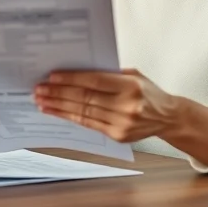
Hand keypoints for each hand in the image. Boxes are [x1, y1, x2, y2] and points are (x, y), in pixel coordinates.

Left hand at [33, 68, 180, 142]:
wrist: (168, 117)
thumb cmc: (148, 92)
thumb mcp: (134, 75)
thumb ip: (108, 73)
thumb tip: (75, 70)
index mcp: (131, 86)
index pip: (94, 81)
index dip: (71, 79)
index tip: (51, 77)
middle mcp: (127, 105)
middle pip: (85, 99)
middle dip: (59, 94)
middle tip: (40, 89)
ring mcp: (122, 123)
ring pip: (84, 113)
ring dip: (59, 107)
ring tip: (42, 101)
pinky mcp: (118, 136)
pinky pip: (88, 125)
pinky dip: (69, 118)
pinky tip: (56, 112)